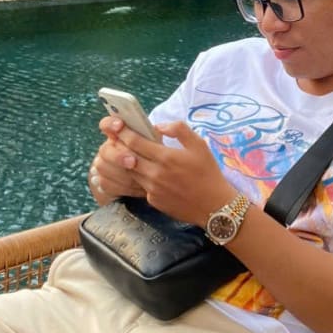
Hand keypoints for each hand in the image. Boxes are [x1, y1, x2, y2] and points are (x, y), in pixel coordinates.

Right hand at [87, 116, 154, 202]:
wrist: (148, 180)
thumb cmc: (157, 156)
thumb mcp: (160, 145)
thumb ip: (162, 133)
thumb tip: (160, 128)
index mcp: (120, 134)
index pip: (107, 124)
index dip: (110, 124)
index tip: (120, 125)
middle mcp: (109, 148)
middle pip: (105, 150)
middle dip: (118, 156)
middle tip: (133, 161)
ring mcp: (103, 164)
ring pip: (104, 168)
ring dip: (122, 174)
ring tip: (142, 180)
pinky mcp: (104, 181)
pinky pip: (107, 184)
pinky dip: (123, 187)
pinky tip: (140, 189)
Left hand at [111, 120, 236, 226]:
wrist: (214, 206)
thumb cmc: (208, 173)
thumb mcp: (199, 145)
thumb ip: (179, 130)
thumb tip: (158, 126)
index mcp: (166, 157)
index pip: (135, 142)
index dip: (123, 133)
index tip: (117, 126)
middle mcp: (155, 174)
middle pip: (127, 157)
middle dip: (121, 147)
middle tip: (119, 139)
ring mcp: (152, 189)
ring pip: (131, 172)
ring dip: (129, 163)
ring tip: (133, 154)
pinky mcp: (153, 201)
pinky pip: (141, 186)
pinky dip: (141, 177)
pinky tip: (149, 174)